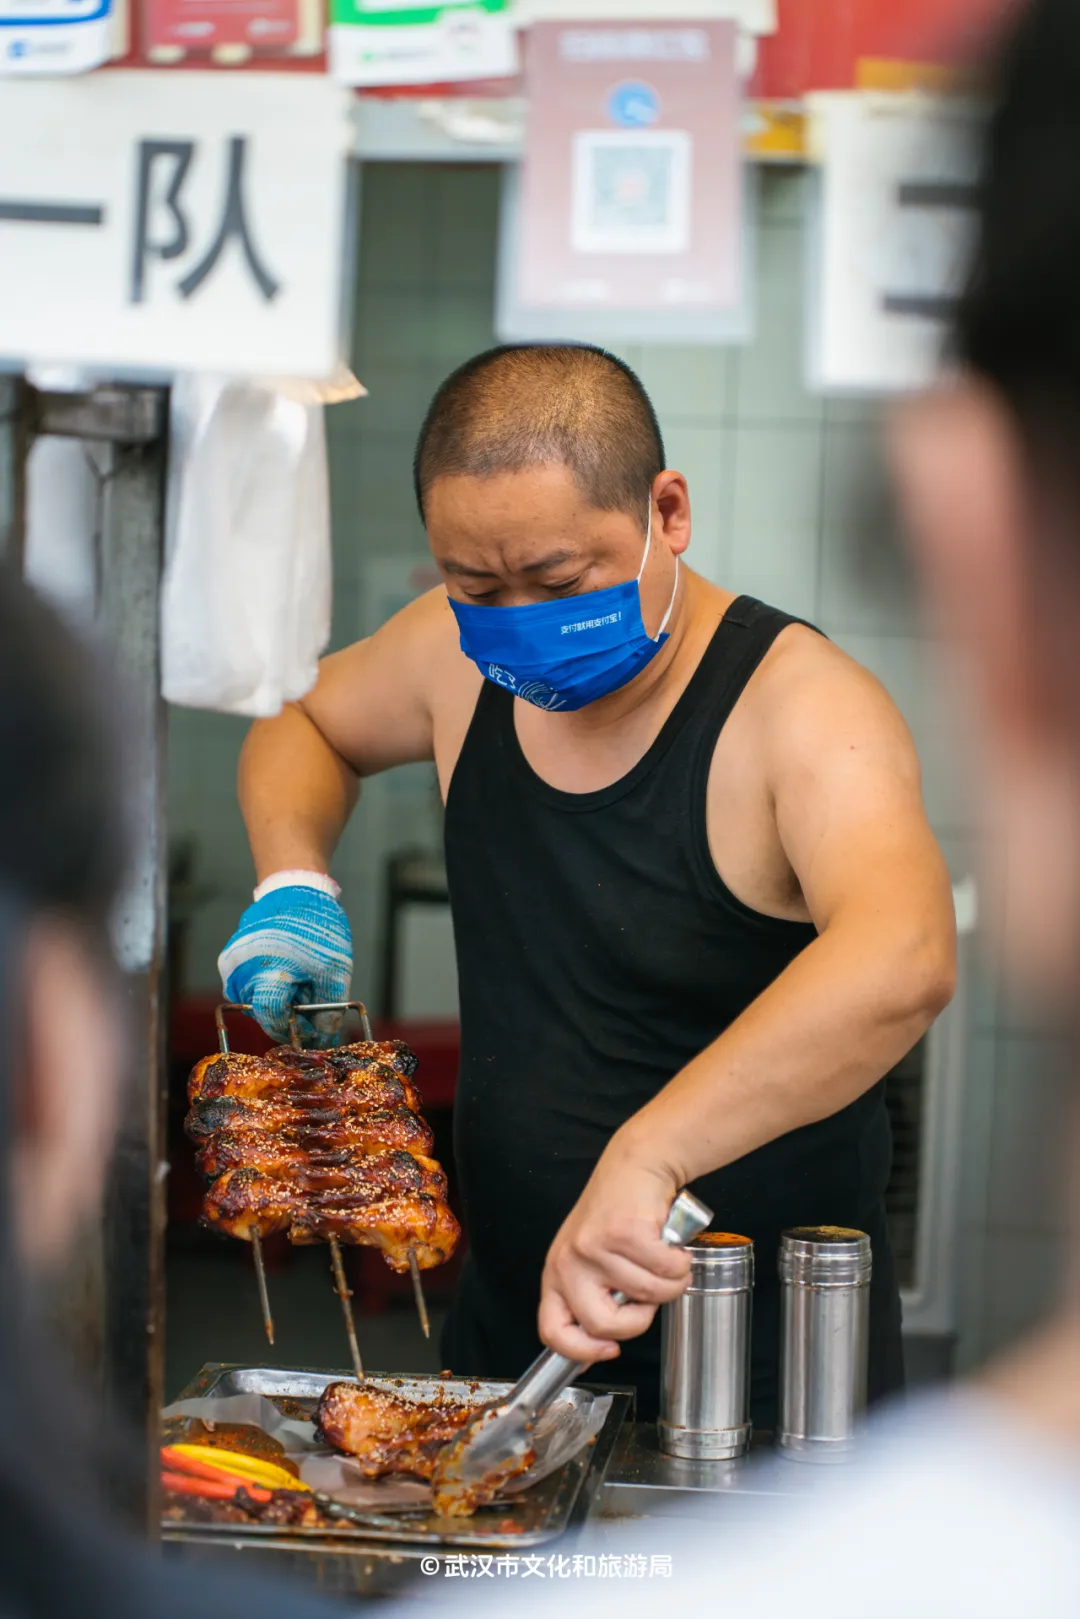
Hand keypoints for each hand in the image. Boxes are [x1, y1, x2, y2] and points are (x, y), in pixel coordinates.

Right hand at [217, 882, 351, 1044]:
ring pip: (251, 999)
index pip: (271, 1017)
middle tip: (306, 994)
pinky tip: (282, 967)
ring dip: (273, 996)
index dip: (290, 1028)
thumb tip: (324, 1039)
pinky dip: (263, 982)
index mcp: (267, 972)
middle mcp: (241, 969)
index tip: (307, 1028)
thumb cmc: (316, 926)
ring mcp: (232, 962)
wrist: (294, 887)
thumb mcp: (334, 969)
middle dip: (284, 1011)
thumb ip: (328, 1009)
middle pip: (260, 1009)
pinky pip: (244, 983)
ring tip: (296, 976)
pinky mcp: (229, 956)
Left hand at [538, 1138, 690, 1365]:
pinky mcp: (626, 1232)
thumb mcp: (590, 1260)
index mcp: (556, 1274)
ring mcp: (596, 1247)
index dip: (583, 1351)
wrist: (635, 1166)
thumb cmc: (617, 1216)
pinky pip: (667, 1270)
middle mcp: (570, 1261)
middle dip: (638, 1321)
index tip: (610, 1349)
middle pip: (603, 1325)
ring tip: (663, 1262)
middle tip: (647, 1299)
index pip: (552, 1330)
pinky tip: (672, 1247)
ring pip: (647, 1296)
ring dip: (670, 1283)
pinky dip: (680, 1263)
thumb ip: (592, 1297)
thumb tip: (601, 1345)